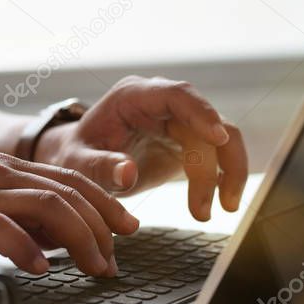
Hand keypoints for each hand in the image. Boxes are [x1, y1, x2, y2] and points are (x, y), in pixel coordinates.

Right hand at [0, 153, 138, 275]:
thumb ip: (20, 219)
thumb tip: (64, 240)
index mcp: (4, 168)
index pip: (69, 179)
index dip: (105, 202)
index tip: (128, 227)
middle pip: (67, 191)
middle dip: (101, 225)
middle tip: (114, 259)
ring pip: (47, 205)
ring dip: (79, 238)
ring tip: (93, 266)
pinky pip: (2, 229)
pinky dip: (28, 249)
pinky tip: (40, 269)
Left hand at [34, 76, 247, 220]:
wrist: (81, 160)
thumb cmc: (76, 155)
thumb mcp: (77, 163)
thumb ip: (99, 167)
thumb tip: (127, 173)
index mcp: (133, 96)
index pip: (176, 94)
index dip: (201, 112)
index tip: (219, 138)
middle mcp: (161, 103)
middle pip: (206, 121)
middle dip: (214, 163)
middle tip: (205, 206)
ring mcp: (178, 120)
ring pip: (221, 138)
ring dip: (227, 172)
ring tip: (223, 208)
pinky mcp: (187, 141)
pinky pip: (217, 155)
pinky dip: (223, 178)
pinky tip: (222, 203)